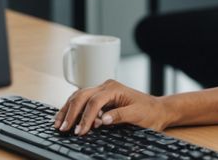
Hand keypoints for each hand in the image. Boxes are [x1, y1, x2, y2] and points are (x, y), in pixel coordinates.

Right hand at [53, 79, 173, 134]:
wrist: (158, 110)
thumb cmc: (149, 112)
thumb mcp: (137, 115)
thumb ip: (120, 116)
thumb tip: (102, 120)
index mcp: (114, 88)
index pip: (94, 101)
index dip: (85, 117)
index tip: (80, 131)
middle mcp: (106, 86)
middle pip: (82, 96)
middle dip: (71, 112)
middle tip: (63, 128)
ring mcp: (102, 90)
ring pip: (78, 96)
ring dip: (68, 109)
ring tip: (59, 123)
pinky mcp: (101, 97)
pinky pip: (82, 100)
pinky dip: (72, 108)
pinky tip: (66, 117)